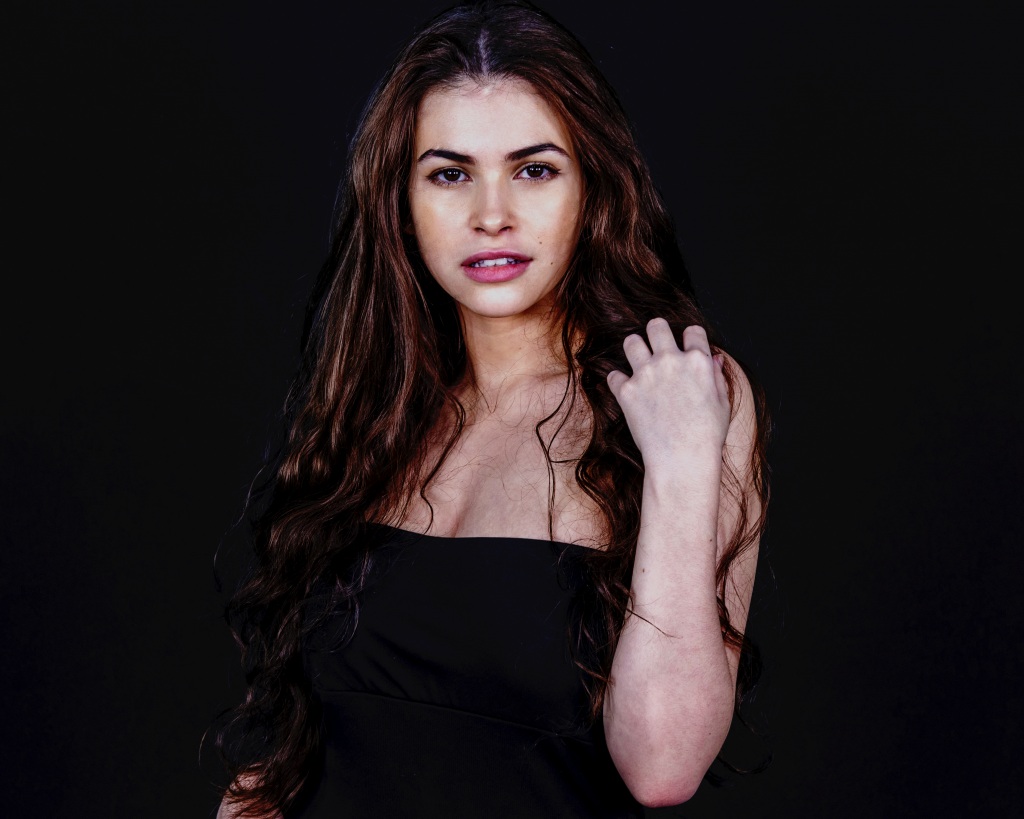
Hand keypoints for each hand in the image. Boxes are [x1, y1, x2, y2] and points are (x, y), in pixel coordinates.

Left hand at [606, 319, 730, 472]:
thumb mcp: (722, 403)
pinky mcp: (627, 391)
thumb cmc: (706, 436)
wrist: (683, 459)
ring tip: (638, 362)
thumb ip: (716, 376)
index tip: (685, 349)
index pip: (692, 331)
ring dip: (634, 349)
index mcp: (698, 361)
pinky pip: (613, 375)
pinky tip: (627, 390)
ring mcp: (646, 374)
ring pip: (630, 341)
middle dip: (656, 332)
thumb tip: (713, 359)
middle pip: (656, 326)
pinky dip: (618, 382)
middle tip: (656, 346)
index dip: (689, 339)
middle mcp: (671, 361)